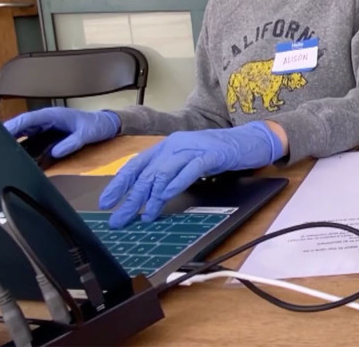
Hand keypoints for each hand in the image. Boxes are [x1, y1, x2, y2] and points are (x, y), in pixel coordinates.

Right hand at [4, 108, 120, 157]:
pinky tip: (20, 158)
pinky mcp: (48, 136)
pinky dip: (25, 149)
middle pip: (21, 128)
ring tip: (6, 156)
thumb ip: (72, 143)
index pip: (27, 119)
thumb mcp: (87, 134)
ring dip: (15, 144)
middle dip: (8, 136)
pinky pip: (32, 142)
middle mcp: (46, 121)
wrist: (106, 125)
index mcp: (53, 115)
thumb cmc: (96, 125)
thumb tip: (56, 152)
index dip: (12, 126)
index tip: (2, 134)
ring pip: (24, 136)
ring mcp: (46, 129)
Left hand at [98, 122, 284, 227]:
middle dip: (132, 197)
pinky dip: (177, 182)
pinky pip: (190, 168)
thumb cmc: (221, 153)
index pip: (138, 163)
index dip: (120, 183)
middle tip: (120, 218)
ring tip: (145, 215)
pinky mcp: (212, 153)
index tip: (107, 202)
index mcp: (169, 145)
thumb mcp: (190, 162)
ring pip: (165, 171)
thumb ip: (171, 174)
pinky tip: (167, 195)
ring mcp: (194, 147)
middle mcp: (176, 143)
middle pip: (148, 172)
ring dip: (152, 196)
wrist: (251, 140)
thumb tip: (149, 196)